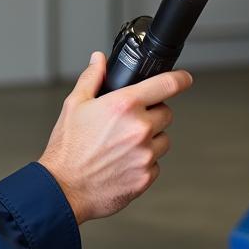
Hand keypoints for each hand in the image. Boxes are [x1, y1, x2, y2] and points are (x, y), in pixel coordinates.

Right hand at [37, 52, 192, 223]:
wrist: (63, 189)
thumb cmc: (67, 147)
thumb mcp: (75, 104)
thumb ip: (92, 77)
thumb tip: (99, 60)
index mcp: (124, 105)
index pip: (166, 85)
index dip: (180, 79)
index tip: (185, 78)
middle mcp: (139, 128)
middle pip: (166, 113)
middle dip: (153, 113)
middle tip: (130, 120)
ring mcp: (145, 154)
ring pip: (163, 140)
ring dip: (151, 139)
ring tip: (124, 144)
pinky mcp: (145, 177)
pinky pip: (155, 164)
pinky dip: (144, 162)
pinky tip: (123, 162)